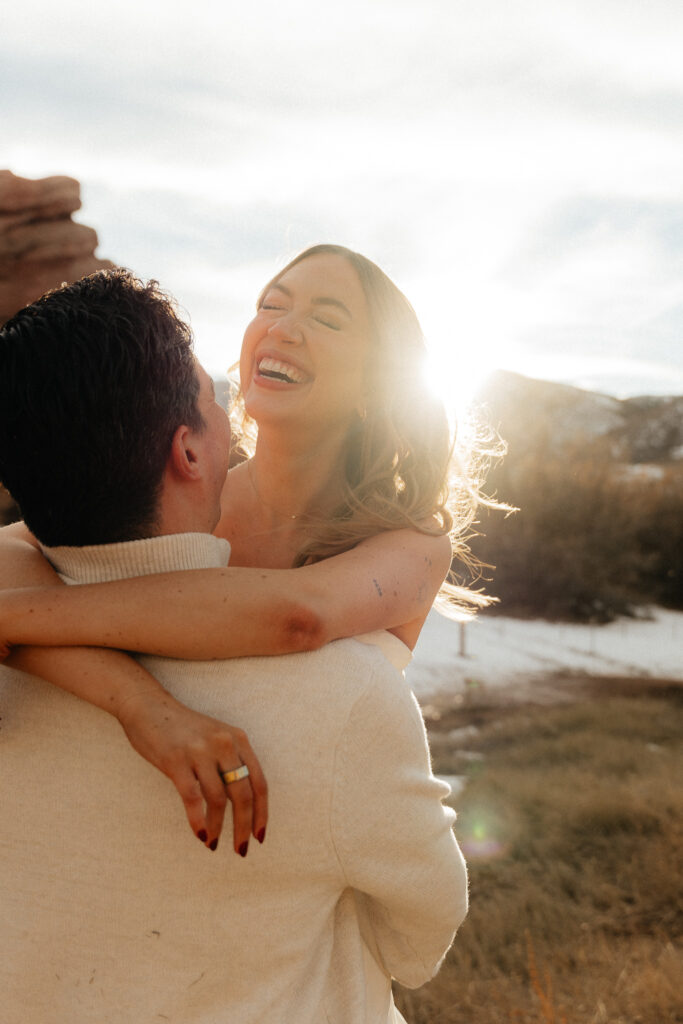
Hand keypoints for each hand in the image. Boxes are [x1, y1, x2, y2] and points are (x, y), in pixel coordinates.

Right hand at [116, 689, 267, 854]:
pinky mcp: (176, 760)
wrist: (148, 705)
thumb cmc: (183, 728)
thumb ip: (230, 761)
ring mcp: (200, 751)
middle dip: (244, 826)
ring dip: (218, 827)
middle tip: (241, 849)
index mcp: (238, 739)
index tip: (259, 836)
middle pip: (244, 794)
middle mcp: (224, 743)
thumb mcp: (215, 737)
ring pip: (219, 799)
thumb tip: (242, 804)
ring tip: (213, 843)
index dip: (262, 813)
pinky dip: (197, 820)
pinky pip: (192, 797)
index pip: (259, 782)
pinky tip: (199, 834)